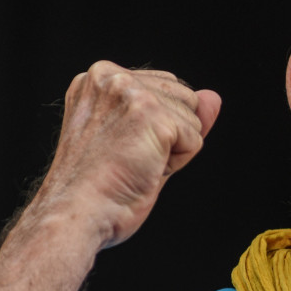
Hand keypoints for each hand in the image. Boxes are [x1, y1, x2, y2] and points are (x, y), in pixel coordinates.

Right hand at [33, 60, 221, 249]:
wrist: (77, 213)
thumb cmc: (97, 187)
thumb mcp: (139, 139)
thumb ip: (177, 112)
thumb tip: (213, 97)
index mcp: (100, 79)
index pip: (163, 88)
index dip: (157, 126)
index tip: (121, 147)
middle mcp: (111, 77)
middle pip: (184, 96)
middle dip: (170, 133)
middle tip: (130, 158)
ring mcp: (131, 93)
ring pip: (192, 117)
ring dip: (174, 148)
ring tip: (135, 164)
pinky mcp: (152, 116)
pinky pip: (195, 140)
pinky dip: (179, 162)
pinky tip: (146, 170)